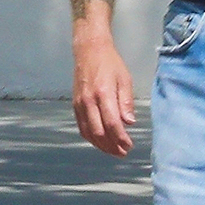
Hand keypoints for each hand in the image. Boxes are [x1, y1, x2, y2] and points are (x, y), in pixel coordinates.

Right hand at [73, 31, 135, 155]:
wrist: (89, 51)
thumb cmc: (110, 64)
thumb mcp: (125, 79)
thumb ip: (126, 102)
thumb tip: (129, 123)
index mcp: (103, 94)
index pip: (112, 124)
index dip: (120, 138)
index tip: (129, 145)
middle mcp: (88, 101)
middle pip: (99, 132)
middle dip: (111, 146)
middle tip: (123, 152)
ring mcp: (79, 104)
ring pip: (88, 133)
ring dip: (101, 146)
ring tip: (114, 151)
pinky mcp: (75, 105)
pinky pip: (81, 127)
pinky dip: (91, 138)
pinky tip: (101, 142)